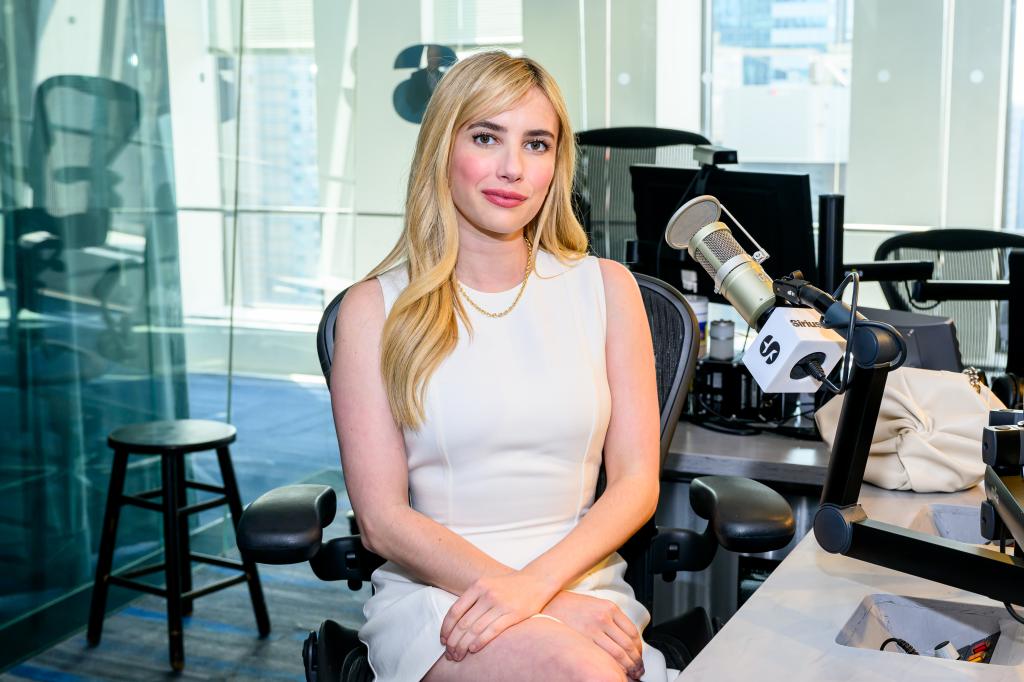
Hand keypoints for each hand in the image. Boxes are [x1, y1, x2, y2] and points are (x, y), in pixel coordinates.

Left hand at [440, 571, 556, 660]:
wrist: (535, 581)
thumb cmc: (508, 586)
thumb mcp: (487, 584)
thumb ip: (471, 599)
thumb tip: (454, 623)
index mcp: (478, 586)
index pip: (455, 611)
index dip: (446, 628)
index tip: (443, 640)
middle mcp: (487, 594)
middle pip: (464, 623)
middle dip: (454, 641)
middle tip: (450, 653)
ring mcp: (500, 604)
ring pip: (476, 629)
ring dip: (464, 645)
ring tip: (459, 655)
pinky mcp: (513, 614)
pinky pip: (492, 631)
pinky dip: (480, 642)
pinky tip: (473, 649)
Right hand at [542, 591, 643, 679]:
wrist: (547, 605)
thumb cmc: (570, 607)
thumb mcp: (595, 605)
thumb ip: (612, 619)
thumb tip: (628, 641)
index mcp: (609, 608)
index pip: (633, 633)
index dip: (639, 649)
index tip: (638, 657)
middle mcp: (603, 618)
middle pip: (627, 646)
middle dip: (635, 662)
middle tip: (637, 671)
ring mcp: (592, 629)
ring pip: (618, 654)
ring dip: (626, 668)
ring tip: (627, 675)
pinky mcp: (582, 639)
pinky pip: (602, 658)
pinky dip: (611, 667)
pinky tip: (611, 670)